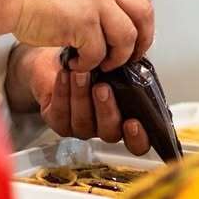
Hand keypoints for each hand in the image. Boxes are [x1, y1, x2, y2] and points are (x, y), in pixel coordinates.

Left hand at [10, 46, 150, 155]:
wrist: (65, 56)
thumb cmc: (96, 60)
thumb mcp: (117, 61)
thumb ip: (132, 69)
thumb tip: (136, 65)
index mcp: (127, 117)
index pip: (139, 142)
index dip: (137, 138)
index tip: (133, 122)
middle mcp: (106, 127)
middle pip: (110, 132)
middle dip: (106, 110)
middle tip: (102, 88)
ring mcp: (82, 128)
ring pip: (83, 123)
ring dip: (82, 96)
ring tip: (81, 74)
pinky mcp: (59, 123)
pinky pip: (61, 114)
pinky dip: (62, 92)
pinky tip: (65, 75)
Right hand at [12, 0, 153, 71]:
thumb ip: (102, 0)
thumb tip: (120, 29)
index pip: (142, 2)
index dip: (144, 27)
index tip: (136, 43)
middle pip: (144, 17)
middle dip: (140, 44)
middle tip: (127, 59)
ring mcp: (96, 3)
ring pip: (126, 38)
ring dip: (114, 58)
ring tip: (97, 63)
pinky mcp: (83, 22)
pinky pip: (98, 53)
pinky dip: (88, 64)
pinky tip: (74, 62)